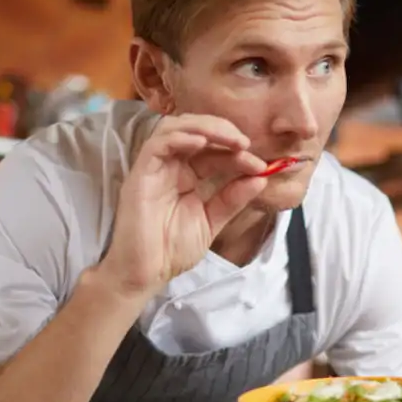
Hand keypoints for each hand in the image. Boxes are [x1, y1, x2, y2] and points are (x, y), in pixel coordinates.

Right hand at [100, 113, 267, 294]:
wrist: (145, 274)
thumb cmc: (171, 250)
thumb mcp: (211, 221)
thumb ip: (233, 199)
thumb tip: (261, 178)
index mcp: (187, 176)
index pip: (213, 151)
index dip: (237, 152)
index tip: (260, 165)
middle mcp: (170, 166)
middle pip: (195, 130)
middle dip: (224, 131)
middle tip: (246, 144)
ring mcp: (154, 168)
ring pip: (175, 128)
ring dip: (206, 127)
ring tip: (231, 140)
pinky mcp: (140, 173)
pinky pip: (157, 144)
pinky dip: (180, 137)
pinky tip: (202, 142)